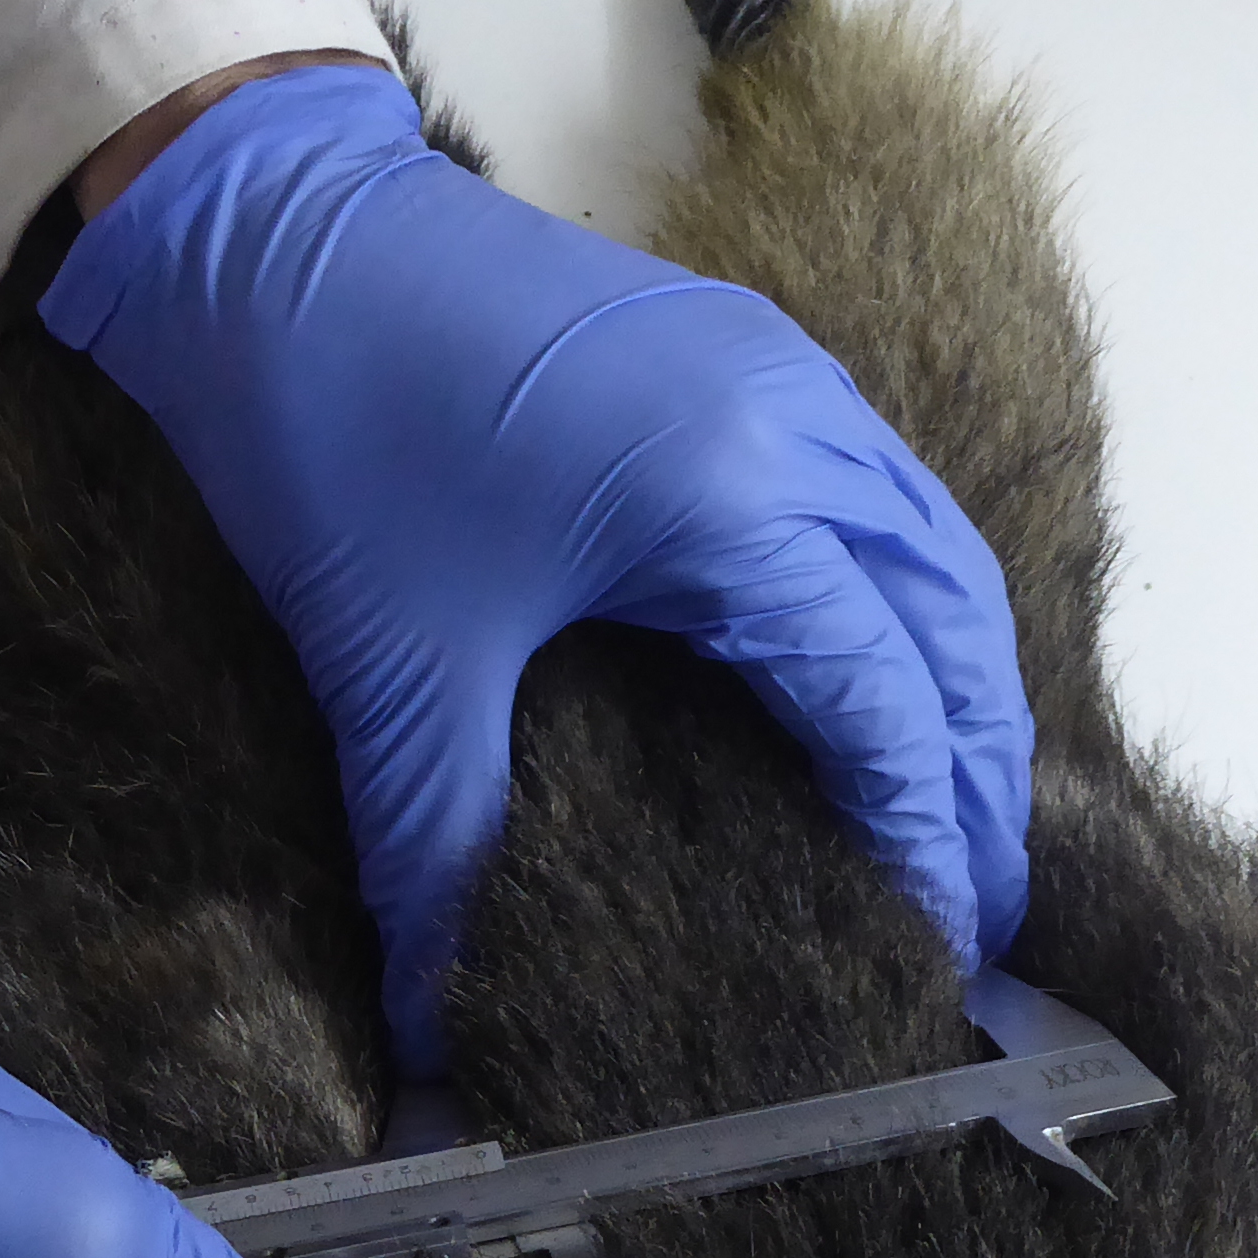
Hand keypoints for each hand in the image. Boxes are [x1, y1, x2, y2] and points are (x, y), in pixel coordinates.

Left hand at [40, 64, 1031, 1074]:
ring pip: (939, 555)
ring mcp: (782, 374)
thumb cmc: (328, 422)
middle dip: (982, 778)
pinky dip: (916, 604)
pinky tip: (885, 681)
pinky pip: (884, 496)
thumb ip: (434, 852)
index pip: (884, 703)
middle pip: (955, 629)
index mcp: (726, 500)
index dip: (926, 839)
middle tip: (989, 915)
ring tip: (961, 818)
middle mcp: (793, 425)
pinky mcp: (748, 353)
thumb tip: (423, 1034)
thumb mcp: (389, 662)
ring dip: (966, 686)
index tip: (942, 953)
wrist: (268, 223)